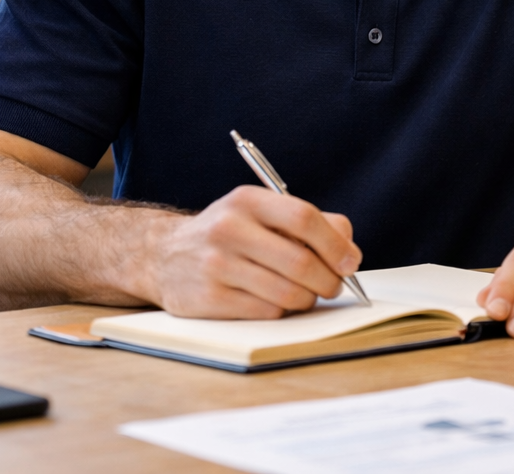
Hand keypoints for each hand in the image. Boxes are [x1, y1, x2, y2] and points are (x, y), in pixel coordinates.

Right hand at [143, 186, 361, 318]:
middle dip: (329, 280)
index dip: (335, 244)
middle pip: (300, 262)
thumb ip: (308, 223)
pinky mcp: (209, 299)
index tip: (350, 262)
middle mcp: (229, 229)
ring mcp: (217, 265)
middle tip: (334, 286)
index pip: (304, 218)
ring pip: (287, 293)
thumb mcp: (260, 212)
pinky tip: (275, 301)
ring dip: (307, 299)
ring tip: (305, 294)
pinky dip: (281, 311)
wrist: (163, 256)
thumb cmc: (228, 234)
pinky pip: (267, 312)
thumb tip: (348, 247)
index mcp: (247, 200)